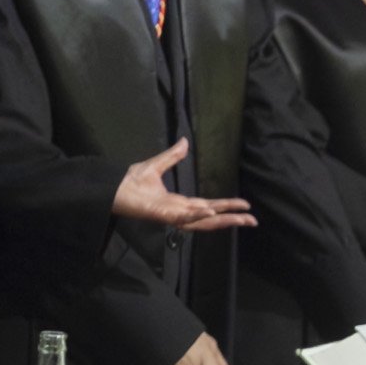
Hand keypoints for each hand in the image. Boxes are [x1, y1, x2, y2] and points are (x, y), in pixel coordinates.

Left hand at [109, 138, 258, 234]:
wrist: (112, 187)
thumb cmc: (130, 180)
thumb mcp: (157, 165)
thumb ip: (173, 156)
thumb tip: (185, 142)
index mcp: (179, 203)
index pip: (208, 206)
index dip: (226, 206)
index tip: (244, 205)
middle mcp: (178, 212)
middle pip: (210, 218)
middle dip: (231, 219)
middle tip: (252, 220)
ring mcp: (170, 215)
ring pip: (201, 222)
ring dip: (221, 221)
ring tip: (241, 220)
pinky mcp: (161, 215)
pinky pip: (183, 217)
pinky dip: (197, 216)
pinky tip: (212, 212)